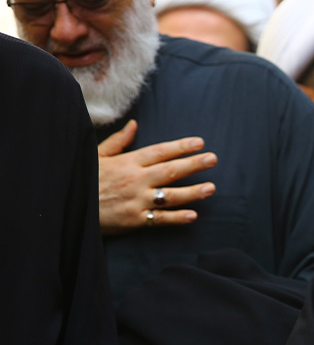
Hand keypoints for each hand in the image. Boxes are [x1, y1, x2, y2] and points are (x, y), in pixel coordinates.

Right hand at [97, 119, 217, 233]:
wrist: (70, 206)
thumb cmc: (86, 179)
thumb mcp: (98, 156)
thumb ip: (119, 141)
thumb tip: (134, 124)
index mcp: (128, 162)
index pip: (160, 152)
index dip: (181, 147)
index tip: (200, 142)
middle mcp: (136, 180)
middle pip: (171, 171)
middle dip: (194, 164)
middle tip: (213, 159)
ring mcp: (137, 201)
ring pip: (171, 196)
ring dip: (193, 192)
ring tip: (211, 188)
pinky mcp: (135, 219)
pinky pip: (161, 219)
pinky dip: (177, 218)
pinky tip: (193, 215)